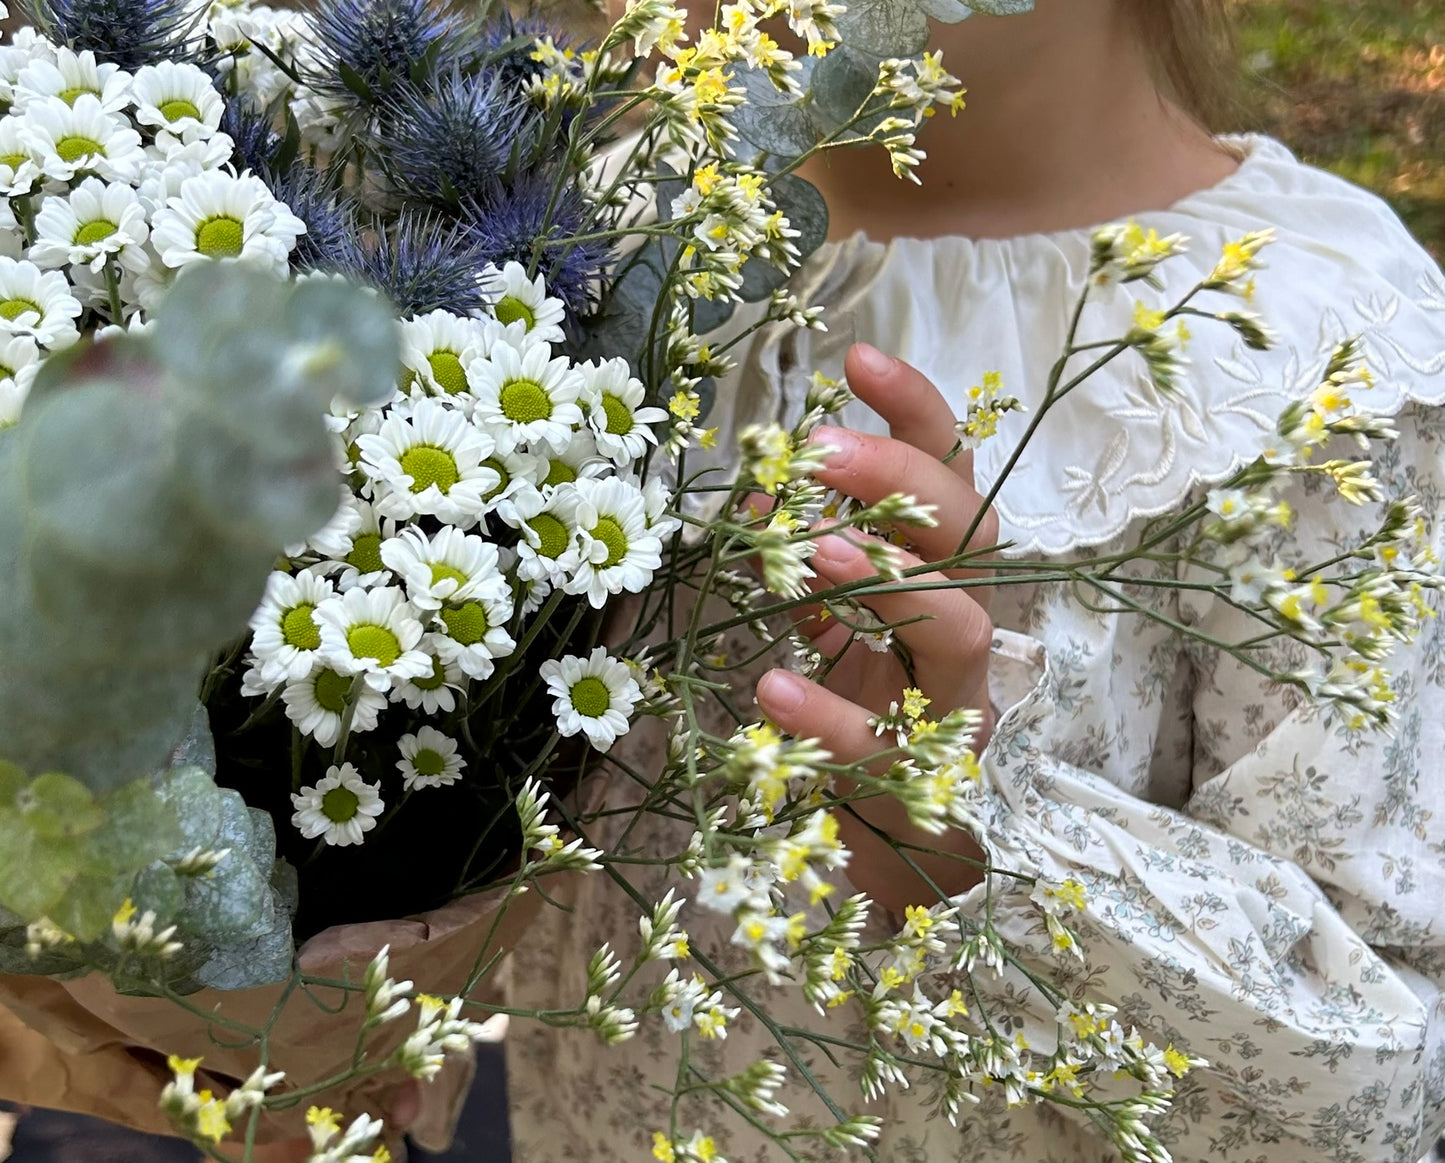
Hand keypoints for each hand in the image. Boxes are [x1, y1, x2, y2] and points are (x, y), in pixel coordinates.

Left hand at [754, 343, 996, 910]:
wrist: (897, 842)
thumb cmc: (866, 712)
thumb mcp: (832, 622)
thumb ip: (805, 560)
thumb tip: (760, 493)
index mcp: (945, 577)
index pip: (952, 477)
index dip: (917, 415)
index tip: (858, 357)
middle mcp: (965, 628)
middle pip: (970, 534)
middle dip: (902, 479)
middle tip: (819, 449)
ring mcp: (954, 704)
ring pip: (961, 626)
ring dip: (891, 579)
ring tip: (816, 549)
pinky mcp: (923, 778)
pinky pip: (883, 743)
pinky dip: (829, 711)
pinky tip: (772, 685)